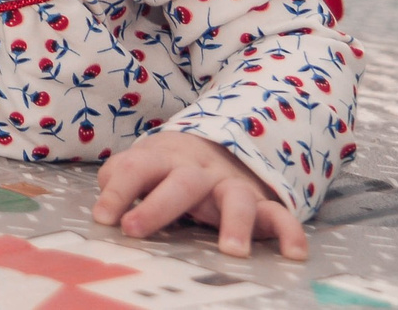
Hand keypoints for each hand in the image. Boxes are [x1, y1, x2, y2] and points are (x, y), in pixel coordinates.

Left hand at [92, 131, 306, 258]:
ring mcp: (232, 185)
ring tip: (231, 252)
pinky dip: (290, 232)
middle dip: (157, 206)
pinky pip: (280, 215)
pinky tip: (295, 254)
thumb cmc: (170, 167)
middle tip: (134, 230)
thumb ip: (121, 178)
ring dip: (235, 223)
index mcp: (163, 160)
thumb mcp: (144, 166)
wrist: (220, 144)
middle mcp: (198, 171)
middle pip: (181, 182)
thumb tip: (104, 203)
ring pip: (237, 198)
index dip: (118, 191)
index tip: (103, 218)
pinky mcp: (261, 204)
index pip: (136, 168)